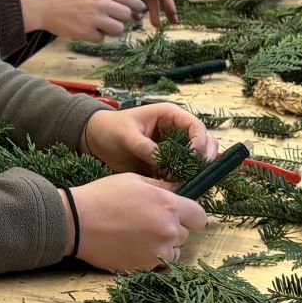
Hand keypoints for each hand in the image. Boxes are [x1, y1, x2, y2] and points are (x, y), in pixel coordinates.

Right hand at [18, 0, 144, 40]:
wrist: (39, 4)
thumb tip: (120, 0)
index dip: (136, 5)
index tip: (140, 10)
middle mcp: (100, 2)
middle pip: (126, 14)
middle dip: (124, 18)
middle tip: (117, 19)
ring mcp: (93, 18)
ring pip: (118, 28)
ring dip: (113, 29)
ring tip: (103, 26)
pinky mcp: (85, 33)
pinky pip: (102, 38)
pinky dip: (97, 36)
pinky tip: (88, 31)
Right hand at [68, 174, 208, 272]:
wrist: (75, 222)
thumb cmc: (102, 196)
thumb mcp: (135, 180)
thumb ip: (162, 187)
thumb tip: (178, 191)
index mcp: (169, 206)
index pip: (200, 217)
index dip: (190, 215)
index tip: (179, 215)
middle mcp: (168, 231)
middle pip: (185, 235)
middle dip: (172, 229)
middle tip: (149, 222)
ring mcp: (156, 253)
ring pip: (173, 252)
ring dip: (162, 246)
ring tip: (139, 236)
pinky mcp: (143, 267)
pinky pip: (156, 264)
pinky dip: (148, 258)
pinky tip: (130, 247)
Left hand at [80, 104, 217, 174]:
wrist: (97, 141)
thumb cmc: (111, 129)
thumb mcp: (126, 135)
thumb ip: (144, 147)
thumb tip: (162, 162)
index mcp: (170, 117)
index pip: (196, 126)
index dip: (199, 141)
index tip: (192, 155)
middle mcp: (176, 132)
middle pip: (205, 143)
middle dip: (203, 158)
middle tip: (193, 171)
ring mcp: (173, 149)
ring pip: (195, 160)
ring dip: (192, 171)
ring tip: (179, 180)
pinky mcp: (167, 165)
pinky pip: (180, 173)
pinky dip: (180, 180)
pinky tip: (170, 185)